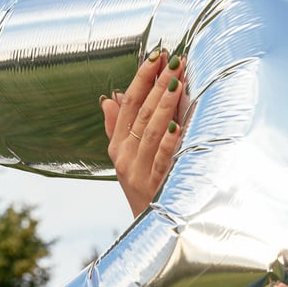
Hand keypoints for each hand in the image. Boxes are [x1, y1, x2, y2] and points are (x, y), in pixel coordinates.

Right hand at [100, 50, 185, 215]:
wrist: (151, 231)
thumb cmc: (144, 188)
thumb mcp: (126, 159)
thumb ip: (117, 128)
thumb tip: (110, 98)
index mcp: (117, 146)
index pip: (128, 104)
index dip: (141, 78)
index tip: (156, 55)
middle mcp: (124, 158)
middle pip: (141, 112)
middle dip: (158, 83)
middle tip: (174, 59)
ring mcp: (139, 173)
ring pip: (151, 130)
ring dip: (165, 103)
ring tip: (177, 80)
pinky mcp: (157, 186)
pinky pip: (162, 158)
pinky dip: (169, 140)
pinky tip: (177, 123)